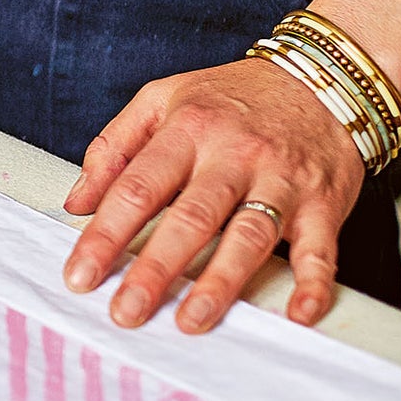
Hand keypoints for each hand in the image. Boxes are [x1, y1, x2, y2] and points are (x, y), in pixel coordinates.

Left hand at [61, 57, 366, 333]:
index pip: (137, 187)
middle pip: (191, 217)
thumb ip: (114, 146)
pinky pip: (321, 249)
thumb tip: (77, 201)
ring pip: (249, 235)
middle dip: (155, 268)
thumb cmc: (230, 98)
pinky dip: (313, 284)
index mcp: (187, 129)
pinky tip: (297, 315)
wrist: (319, 79)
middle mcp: (233, 155)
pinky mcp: (323, 203)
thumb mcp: (162, 99)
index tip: (80, 275)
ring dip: (220, 282)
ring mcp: (281, 180)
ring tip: (190, 320)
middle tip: (126, 311)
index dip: (105, 234)